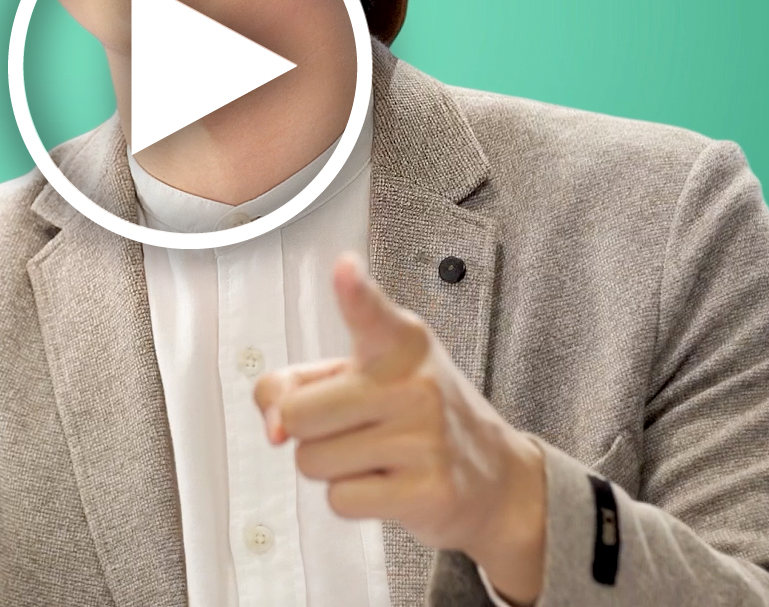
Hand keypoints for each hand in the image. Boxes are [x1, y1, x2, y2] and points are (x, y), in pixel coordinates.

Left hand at [254, 255, 547, 604]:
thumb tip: (272, 427)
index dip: (354, 292)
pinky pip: (340, 500)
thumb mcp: (364, 378)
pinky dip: (352, 499)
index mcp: (401, 342)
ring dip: (332, 468)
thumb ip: (297, 385)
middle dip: (309, 432)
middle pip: (298, 415)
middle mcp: (415, 383)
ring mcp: (425, 437)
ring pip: (313, 461)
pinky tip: (389, 483)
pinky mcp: (427, 490)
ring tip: (376, 456)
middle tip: (352, 428)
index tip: (345, 269)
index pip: (370, 312)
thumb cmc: (414, 417)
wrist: (496, 477)